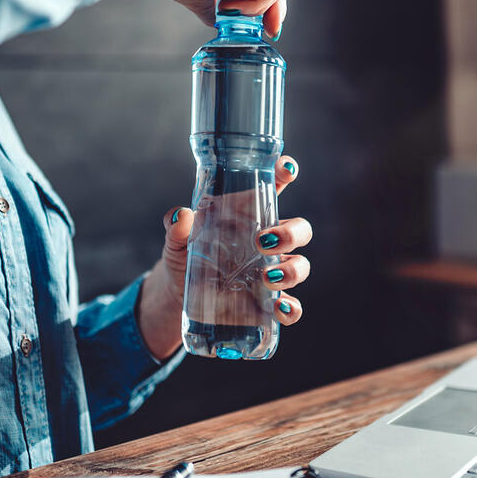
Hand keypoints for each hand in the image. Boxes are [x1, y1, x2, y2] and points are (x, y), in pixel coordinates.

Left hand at [136, 156, 310, 359]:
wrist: (179, 296)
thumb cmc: (185, 255)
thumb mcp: (176, 239)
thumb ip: (176, 227)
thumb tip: (181, 215)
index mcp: (250, 217)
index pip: (275, 188)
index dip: (285, 174)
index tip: (287, 168)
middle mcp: (268, 243)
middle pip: (300, 230)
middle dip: (291, 233)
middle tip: (263, 242)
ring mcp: (272, 273)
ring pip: (300, 266)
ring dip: (292, 270)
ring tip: (266, 277)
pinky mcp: (267, 303)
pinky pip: (291, 306)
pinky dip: (292, 309)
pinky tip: (280, 309)